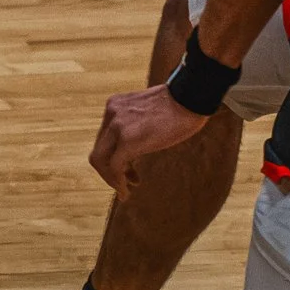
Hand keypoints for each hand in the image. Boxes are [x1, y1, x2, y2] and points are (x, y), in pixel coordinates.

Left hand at [91, 80, 209, 191]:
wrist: (191, 97)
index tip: (128, 169)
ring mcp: (117, 125)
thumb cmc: (180, 104)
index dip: (112, 157)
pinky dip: (118, 183)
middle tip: (125, 182)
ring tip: (125, 190)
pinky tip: (126, 192)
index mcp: (116, 105)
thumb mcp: (150, 112)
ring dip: (111, 179)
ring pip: (100, 160)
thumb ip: (138, 123)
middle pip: (99, 150)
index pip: (104, 138)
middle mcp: (111, 113)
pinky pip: (114, 167)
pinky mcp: (127, 139)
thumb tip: (138, 144)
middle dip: (109, 170)